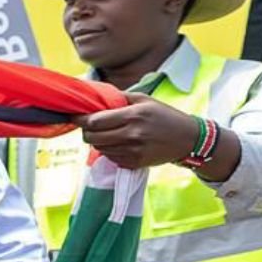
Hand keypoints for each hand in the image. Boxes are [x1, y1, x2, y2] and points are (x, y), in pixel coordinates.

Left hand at [74, 96, 218, 174]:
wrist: (186, 139)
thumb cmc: (164, 115)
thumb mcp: (144, 99)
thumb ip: (119, 98)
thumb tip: (95, 97)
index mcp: (133, 116)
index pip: (95, 121)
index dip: (81, 119)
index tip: (75, 116)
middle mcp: (131, 135)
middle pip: (92, 137)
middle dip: (86, 131)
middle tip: (89, 126)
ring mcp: (133, 152)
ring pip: (99, 149)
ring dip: (98, 141)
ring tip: (106, 133)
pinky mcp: (134, 164)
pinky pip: (111, 158)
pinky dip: (109, 150)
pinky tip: (118, 143)